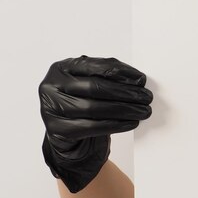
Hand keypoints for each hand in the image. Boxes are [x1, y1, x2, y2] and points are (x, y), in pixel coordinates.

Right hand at [39, 55, 152, 192]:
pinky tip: (131, 122)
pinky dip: (116, 124)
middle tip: (146, 97)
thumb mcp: (90, 83)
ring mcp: (51, 108)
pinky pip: (92, 127)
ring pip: (94, 108)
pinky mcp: (58, 129)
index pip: (95, 66)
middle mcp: (52, 86)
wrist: (67, 131)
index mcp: (62, 68)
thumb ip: (108, 76)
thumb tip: (137, 79)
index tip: (141, 80)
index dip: (121, 72)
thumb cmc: (82, 102)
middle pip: (95, 87)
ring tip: (143, 111)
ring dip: (124, 109)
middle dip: (125, 92)